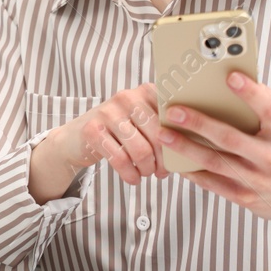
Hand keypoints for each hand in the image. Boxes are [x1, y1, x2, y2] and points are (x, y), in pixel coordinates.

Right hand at [30, 84, 169, 203]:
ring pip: (141, 150)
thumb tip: (193, 149)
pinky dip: (130, 175)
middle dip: (163, 161)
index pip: (173, 118)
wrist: (76, 138)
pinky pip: (120, 159)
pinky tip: (133, 179)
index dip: (179, 143)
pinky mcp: (92, 129)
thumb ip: (166, 127)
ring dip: (147, 169)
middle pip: (159, 137)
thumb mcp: (144, 123)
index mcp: (147, 91)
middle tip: (161, 172)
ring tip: (146, 174)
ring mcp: (108, 111)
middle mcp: (128, 96)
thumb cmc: (120, 133)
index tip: (177, 158)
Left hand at [156, 71, 270, 249]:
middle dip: (199, 123)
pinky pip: (213, 183)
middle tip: (174, 110)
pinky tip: (174, 160)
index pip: (269, 110)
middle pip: (231, 138)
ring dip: (186, 147)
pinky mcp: (245, 198)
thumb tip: (240, 81)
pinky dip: (192, 171)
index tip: (230, 76)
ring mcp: (258, 180)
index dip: (251, 93)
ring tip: (164, 134)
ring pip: (216, 162)